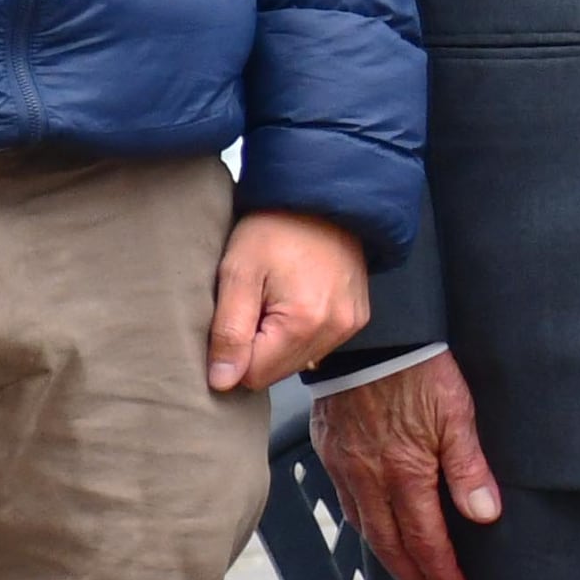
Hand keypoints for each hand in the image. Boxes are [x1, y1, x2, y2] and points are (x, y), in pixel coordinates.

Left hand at [209, 208, 371, 393]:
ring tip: (274, 297)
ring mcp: (350, 324)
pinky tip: (295, 298)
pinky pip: (317, 344)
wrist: (320, 197)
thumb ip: (229, 332)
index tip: (235, 314)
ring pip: (297, 360)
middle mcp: (335, 330)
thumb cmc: (276, 227)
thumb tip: (222, 383)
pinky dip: (300, 329)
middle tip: (254, 302)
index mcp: (304, 323)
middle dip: (257, 346)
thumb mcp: (237, 273)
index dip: (234, 351)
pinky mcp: (357, 317)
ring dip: (278, 339)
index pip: (253, 376)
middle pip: (277, 372)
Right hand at [314, 350, 502, 579]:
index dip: (441, 570)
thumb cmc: (417, 368)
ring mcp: (346, 466)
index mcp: (405, 473)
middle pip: (390, 544)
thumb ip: (469, 467)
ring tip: (408, 572)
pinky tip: (375, 528)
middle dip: (414, 575)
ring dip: (388, 556)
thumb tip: (484, 514)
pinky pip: (346, 501)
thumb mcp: (456, 413)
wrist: (368, 337)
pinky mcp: (331, 451)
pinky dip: (363, 525)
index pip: (424, 539)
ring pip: (364, 527)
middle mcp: (370, 478)